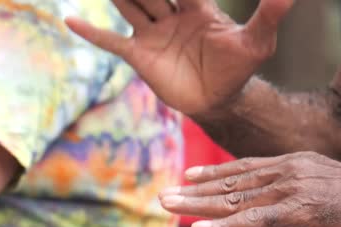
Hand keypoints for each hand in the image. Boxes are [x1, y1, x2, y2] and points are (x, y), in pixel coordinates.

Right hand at [66, 0, 293, 115]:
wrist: (219, 102)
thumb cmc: (239, 69)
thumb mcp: (258, 42)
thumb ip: (269, 15)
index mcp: (197, 6)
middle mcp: (171, 14)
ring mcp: (152, 34)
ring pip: (129, 5)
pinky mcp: (139, 56)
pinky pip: (111, 42)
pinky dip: (91, 33)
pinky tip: (70, 21)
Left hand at [159, 153, 340, 226]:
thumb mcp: (326, 189)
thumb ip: (300, 193)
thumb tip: (286, 206)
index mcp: (292, 164)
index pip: (244, 167)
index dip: (214, 173)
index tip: (188, 176)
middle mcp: (286, 171)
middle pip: (231, 183)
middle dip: (194, 191)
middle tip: (163, 196)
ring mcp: (290, 190)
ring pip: (234, 199)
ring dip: (197, 206)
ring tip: (168, 208)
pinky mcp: (298, 212)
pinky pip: (252, 220)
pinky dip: (223, 226)